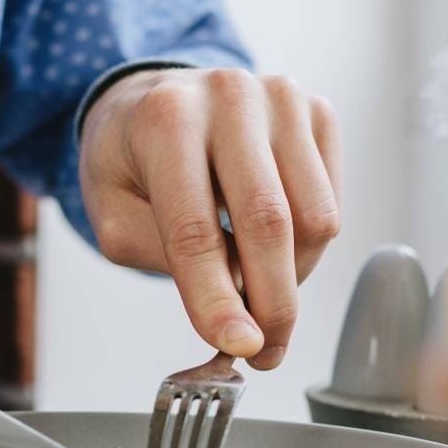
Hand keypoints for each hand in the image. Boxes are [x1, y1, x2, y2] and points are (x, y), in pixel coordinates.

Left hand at [79, 67, 341, 370]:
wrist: (156, 99)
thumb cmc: (133, 163)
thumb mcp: (115, 218)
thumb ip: (171, 260)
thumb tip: (243, 309)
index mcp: (164, 119)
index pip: (195, 228)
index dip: (217, 298)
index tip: (238, 346)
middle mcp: (229, 96)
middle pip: (269, 222)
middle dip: (272, 303)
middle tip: (265, 351)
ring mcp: (281, 99)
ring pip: (316, 219)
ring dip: (292, 275)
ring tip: (256, 285)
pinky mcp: (317, 111)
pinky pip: (332, 203)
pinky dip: (307, 243)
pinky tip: (271, 242)